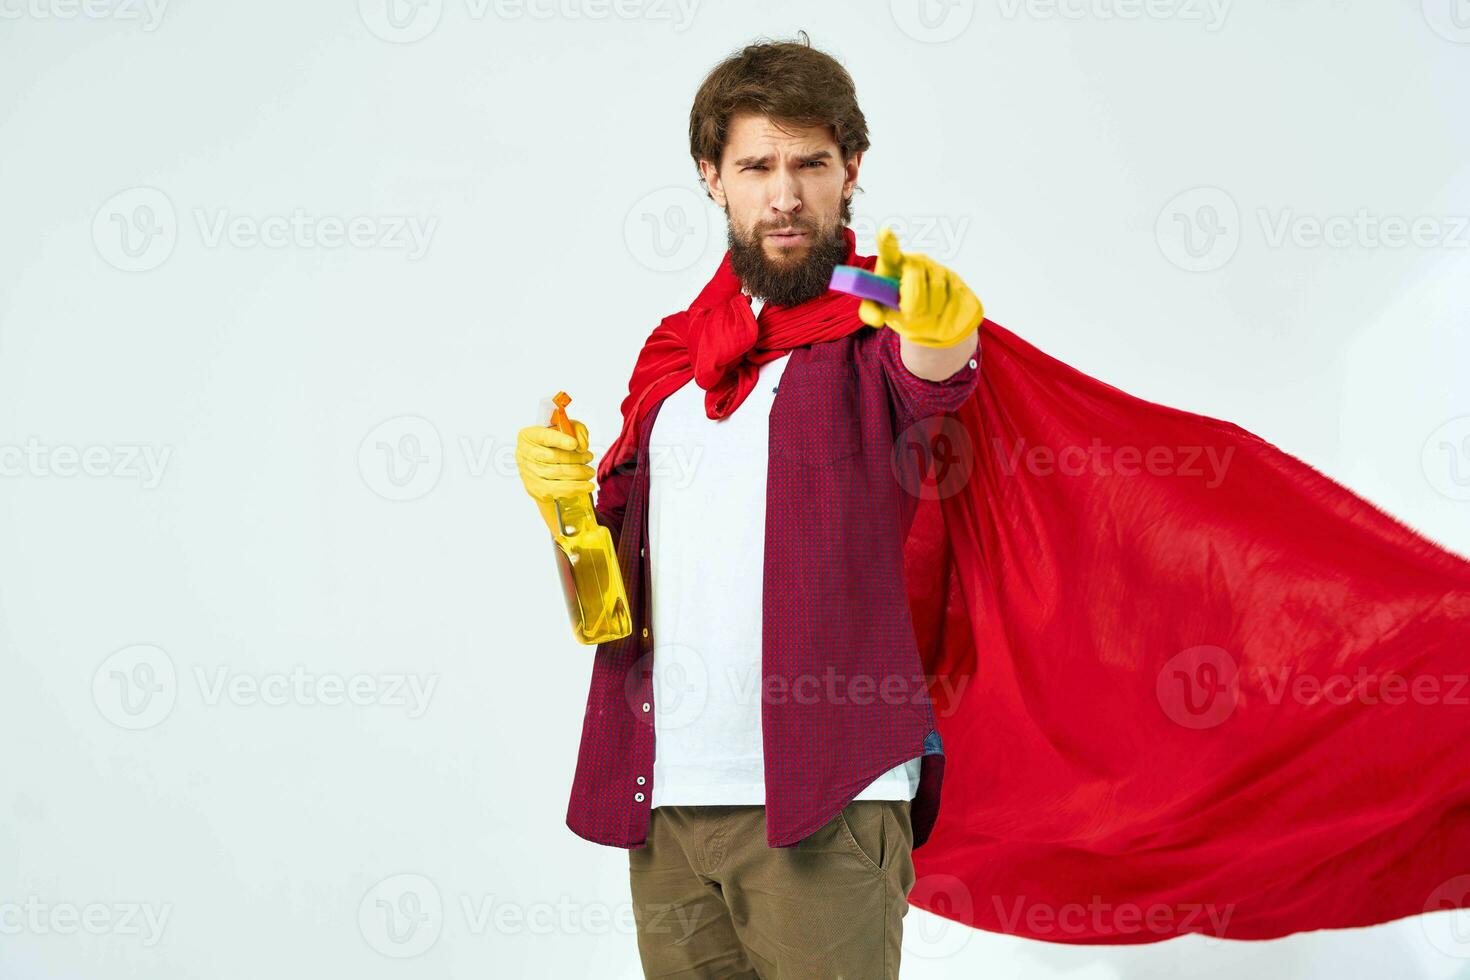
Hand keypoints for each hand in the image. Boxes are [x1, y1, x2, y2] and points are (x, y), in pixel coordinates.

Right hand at [516, 418, 592, 534]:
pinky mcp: (535, 489)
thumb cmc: (554, 443)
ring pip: (555, 475)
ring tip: (589, 472)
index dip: (560, 440)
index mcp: (529, 436)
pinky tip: (585, 486)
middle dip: (576, 458)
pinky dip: (574, 489)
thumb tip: (582, 445)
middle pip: (553, 457)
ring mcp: (529, 473)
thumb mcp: (565, 428)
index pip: (544, 437)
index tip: (574, 444)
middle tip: (589, 457)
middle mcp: (525, 454)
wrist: (542, 460)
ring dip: (577, 474)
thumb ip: (577, 430)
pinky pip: (556, 491)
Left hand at [857, 226, 983, 347]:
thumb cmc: (896, 306)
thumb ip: (870, 312)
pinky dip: (944, 315)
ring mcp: (937, 269)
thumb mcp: (878, 309)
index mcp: (892, 263)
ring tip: (923, 314)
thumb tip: (878, 319)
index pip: (889, 249)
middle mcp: (916, 261)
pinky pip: (952, 301)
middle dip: (911, 303)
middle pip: (914, 278)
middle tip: (908, 313)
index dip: (887, 241)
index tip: (886, 232)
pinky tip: (938, 313)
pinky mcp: (955, 280)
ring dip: (928, 313)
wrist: (925, 316)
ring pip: (936, 294)